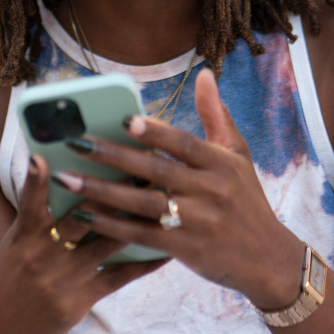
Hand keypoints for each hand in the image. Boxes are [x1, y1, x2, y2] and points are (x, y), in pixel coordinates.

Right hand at [0, 153, 164, 333]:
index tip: (42, 158)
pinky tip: (166, 252)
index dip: (35, 181)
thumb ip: (36, 212)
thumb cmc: (16, 272)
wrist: (8, 326)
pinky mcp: (83, 296)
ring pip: (106, 243)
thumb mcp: (17, 240)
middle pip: (79, 218)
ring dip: (135, 222)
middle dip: (108, 195)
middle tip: (135, 170)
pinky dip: (144, 263)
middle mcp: (44, 252)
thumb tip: (58, 174)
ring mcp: (65, 275)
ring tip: (161, 202)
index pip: (29, 202)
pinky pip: (119, 276)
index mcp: (25, 234)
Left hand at [51, 69, 305, 308]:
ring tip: (66, 179)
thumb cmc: (246, 200)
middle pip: (156, 170)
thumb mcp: (239, 156)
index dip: (155, 132)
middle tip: (75, 143)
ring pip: (143, 203)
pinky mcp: (186, 249)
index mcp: (221, 164)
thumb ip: (216, 116)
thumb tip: (205, 74)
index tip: (124, 119)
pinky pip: (143, 235)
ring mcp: (198, 222)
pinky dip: (112, 226)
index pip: (184, 143)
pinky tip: (84, 216)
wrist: (268, 259)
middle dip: (112, 156)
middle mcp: (210, 191)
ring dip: (101, 191)